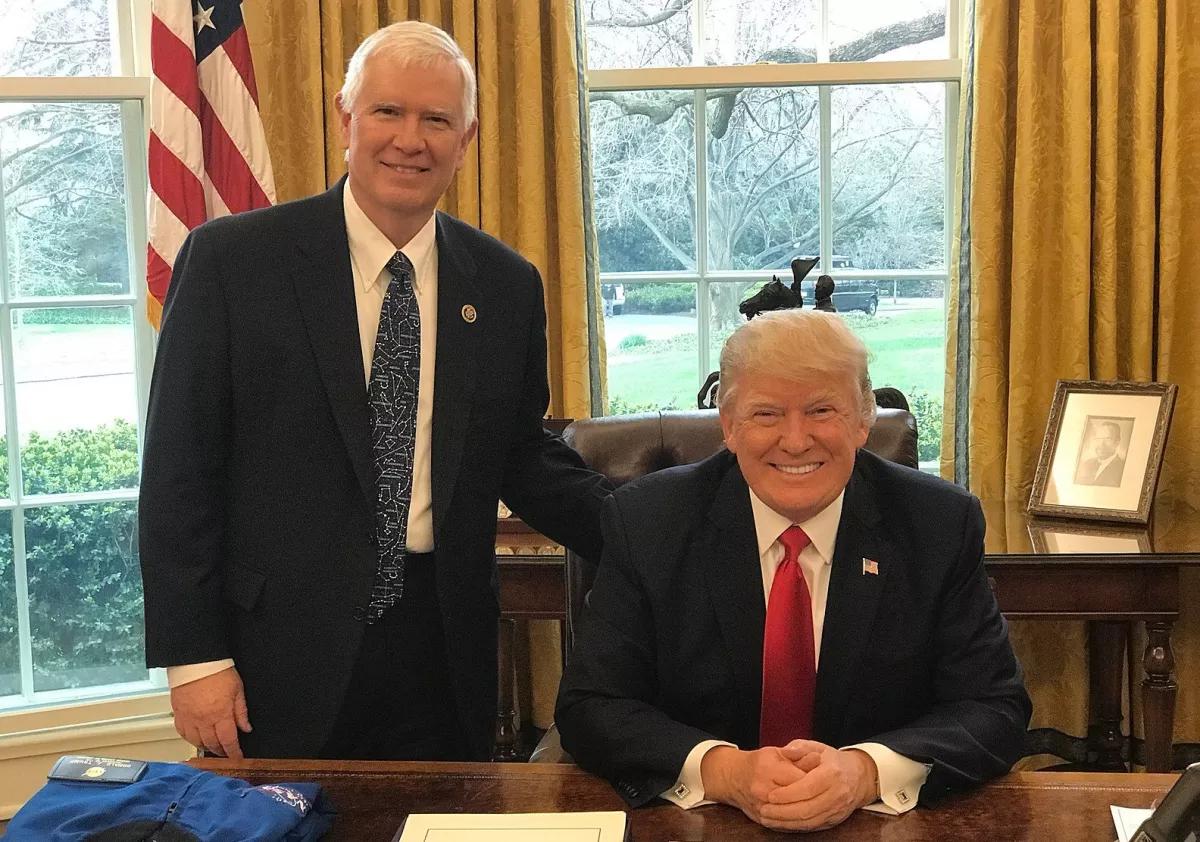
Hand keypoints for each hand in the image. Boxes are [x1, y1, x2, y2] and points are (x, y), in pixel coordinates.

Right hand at [170, 666, 251, 758]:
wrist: (196, 661)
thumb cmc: (218, 671)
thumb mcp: (238, 690)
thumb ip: (241, 712)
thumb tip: (246, 728)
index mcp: (221, 714)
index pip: (229, 741)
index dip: (234, 752)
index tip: (238, 757)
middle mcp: (204, 720)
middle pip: (212, 744)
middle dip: (221, 751)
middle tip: (227, 752)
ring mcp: (189, 718)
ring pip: (197, 742)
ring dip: (206, 747)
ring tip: (213, 747)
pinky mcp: (178, 714)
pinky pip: (183, 733)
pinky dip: (191, 739)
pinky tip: (196, 738)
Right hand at [699, 745, 820, 830]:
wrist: (734, 778)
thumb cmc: (758, 763)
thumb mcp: (777, 752)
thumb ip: (798, 754)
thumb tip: (817, 759)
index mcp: (768, 769)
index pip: (801, 779)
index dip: (817, 779)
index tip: (825, 777)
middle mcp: (762, 789)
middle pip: (800, 799)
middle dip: (816, 797)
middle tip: (825, 792)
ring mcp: (762, 807)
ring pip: (795, 816)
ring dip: (812, 812)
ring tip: (821, 804)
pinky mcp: (763, 820)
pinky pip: (787, 824)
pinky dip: (801, 822)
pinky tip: (811, 816)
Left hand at [760, 740, 878, 830]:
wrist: (858, 777)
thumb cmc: (832, 761)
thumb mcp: (817, 748)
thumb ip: (799, 748)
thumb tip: (785, 752)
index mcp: (832, 774)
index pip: (807, 788)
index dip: (787, 794)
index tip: (770, 796)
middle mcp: (837, 794)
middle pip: (807, 809)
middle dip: (783, 812)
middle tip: (763, 809)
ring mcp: (837, 809)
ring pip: (810, 822)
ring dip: (786, 822)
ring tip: (767, 818)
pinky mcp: (835, 820)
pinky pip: (813, 827)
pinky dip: (795, 827)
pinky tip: (780, 823)